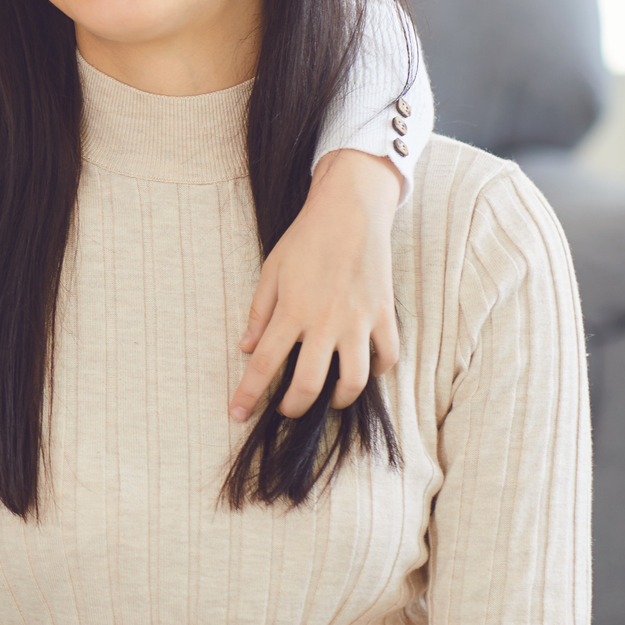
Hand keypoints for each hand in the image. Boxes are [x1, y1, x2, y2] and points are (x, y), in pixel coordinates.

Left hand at [230, 150, 400, 421]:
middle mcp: (325, 322)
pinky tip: (364, 370)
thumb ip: (259, 313)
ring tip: (327, 399)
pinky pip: (387, 357)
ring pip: (353, 381)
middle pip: (308, 384)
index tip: (237, 414)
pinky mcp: (384, 315)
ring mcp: (359, 321)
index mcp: (291, 311)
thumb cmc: (305, 239)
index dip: (248, 394)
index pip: (263, 364)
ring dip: (338, 399)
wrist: (350, 210)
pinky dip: (378, 370)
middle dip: (293, 407)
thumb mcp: (271, 270)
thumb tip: (246, 349)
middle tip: (285, 410)